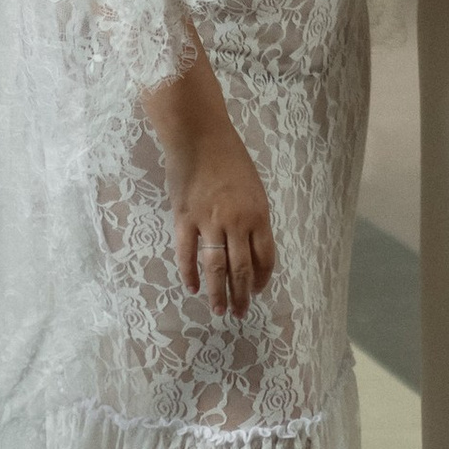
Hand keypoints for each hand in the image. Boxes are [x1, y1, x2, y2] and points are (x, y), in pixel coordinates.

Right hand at [169, 124, 274, 317]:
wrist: (200, 135)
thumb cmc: (230, 157)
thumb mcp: (253, 187)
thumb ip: (253, 216)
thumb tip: (251, 245)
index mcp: (258, 213)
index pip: (264, 256)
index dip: (262, 278)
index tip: (257, 291)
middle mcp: (236, 221)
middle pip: (241, 268)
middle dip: (242, 294)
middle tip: (240, 313)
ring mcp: (209, 221)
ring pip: (215, 267)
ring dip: (218, 292)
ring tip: (218, 310)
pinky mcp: (184, 218)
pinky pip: (187, 253)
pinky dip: (189, 274)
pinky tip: (192, 288)